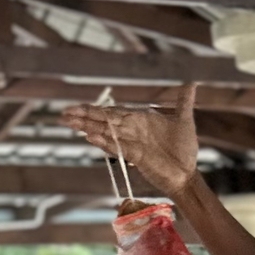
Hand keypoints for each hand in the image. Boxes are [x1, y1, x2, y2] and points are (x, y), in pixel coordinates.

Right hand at [62, 81, 200, 199]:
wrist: (188, 173)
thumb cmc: (184, 149)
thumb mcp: (184, 120)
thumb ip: (183, 100)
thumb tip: (191, 80)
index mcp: (139, 120)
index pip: (112, 112)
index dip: (95, 109)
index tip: (76, 106)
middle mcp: (132, 131)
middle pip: (104, 121)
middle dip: (84, 116)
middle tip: (63, 113)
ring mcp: (133, 143)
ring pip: (106, 133)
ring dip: (88, 127)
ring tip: (70, 123)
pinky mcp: (137, 156)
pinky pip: (118, 147)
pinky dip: (105, 142)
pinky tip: (91, 137)